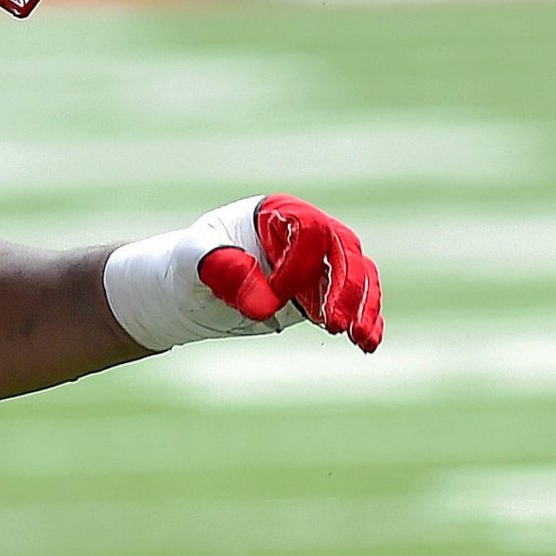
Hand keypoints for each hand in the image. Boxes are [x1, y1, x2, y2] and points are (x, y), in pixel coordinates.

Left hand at [104, 194, 381, 352]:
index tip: (274, 300)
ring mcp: (317, 263)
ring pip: (358, 276)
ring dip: (364, 307)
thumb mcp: (194, 261)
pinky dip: (365, 320)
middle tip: (335, 325)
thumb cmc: (187, 264)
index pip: (309, 230)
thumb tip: (265, 303)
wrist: (186, 290)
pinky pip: (354, 301)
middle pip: (344, 251)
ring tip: (362, 341)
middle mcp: (306, 232)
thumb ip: (226, 270)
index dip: (300, 265)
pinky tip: (368, 344)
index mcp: (278, 211)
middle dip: (346, 289)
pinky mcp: (320, 292)